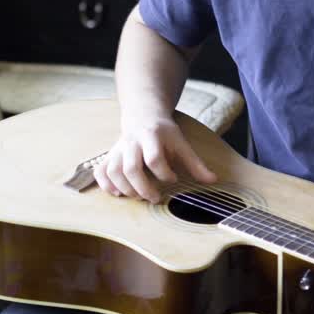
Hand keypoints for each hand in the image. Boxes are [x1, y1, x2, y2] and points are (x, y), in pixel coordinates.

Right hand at [93, 113, 216, 203]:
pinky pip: (101, 171)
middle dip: (143, 187)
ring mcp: (118, 149)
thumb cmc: (164, 133)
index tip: (174, 179)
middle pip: (131, 168)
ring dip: (126, 189)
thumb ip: (195, 164)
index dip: (164, 173)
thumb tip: (213, 180)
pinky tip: (118, 193)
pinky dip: (106, 185)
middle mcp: (132, 143)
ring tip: (139, 197)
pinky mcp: (110, 156)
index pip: (154, 158)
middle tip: (155, 197)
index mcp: (152, 137)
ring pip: (114, 171)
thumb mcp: (182, 144)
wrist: (143, 116)